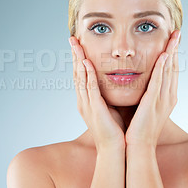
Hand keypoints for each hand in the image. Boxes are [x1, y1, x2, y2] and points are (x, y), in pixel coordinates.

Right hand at [69, 36, 125, 150]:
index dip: (79, 59)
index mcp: (87, 100)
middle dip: (74, 55)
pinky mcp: (95, 109)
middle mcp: (84, 100)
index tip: (79, 44)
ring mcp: (87, 104)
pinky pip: (90, 89)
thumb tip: (115, 80)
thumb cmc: (114, 128)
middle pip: (77, 73)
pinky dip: (88, 75)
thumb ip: (108, 93)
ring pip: (81, 78)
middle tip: (72, 38)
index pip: (81, 75)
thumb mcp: (110, 106)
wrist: (114, 148)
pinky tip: (87, 63)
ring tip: (76, 45)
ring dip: (78, 60)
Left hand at [125, 30, 180, 147]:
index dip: (173, 54)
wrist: (138, 146)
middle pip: (173, 68)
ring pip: (169, 72)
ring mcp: (162, 100)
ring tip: (173, 37)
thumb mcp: (146, 106)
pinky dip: (162, 68)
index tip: (173, 40)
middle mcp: (168, 96)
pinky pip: (159, 82)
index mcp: (167, 97)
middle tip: (177, 32)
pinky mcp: (153, 103)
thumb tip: (142, 81)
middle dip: (175, 49)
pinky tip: (163, 56)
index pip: (171, 71)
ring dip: (171, 53)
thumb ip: (147, 93)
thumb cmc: (138, 127)